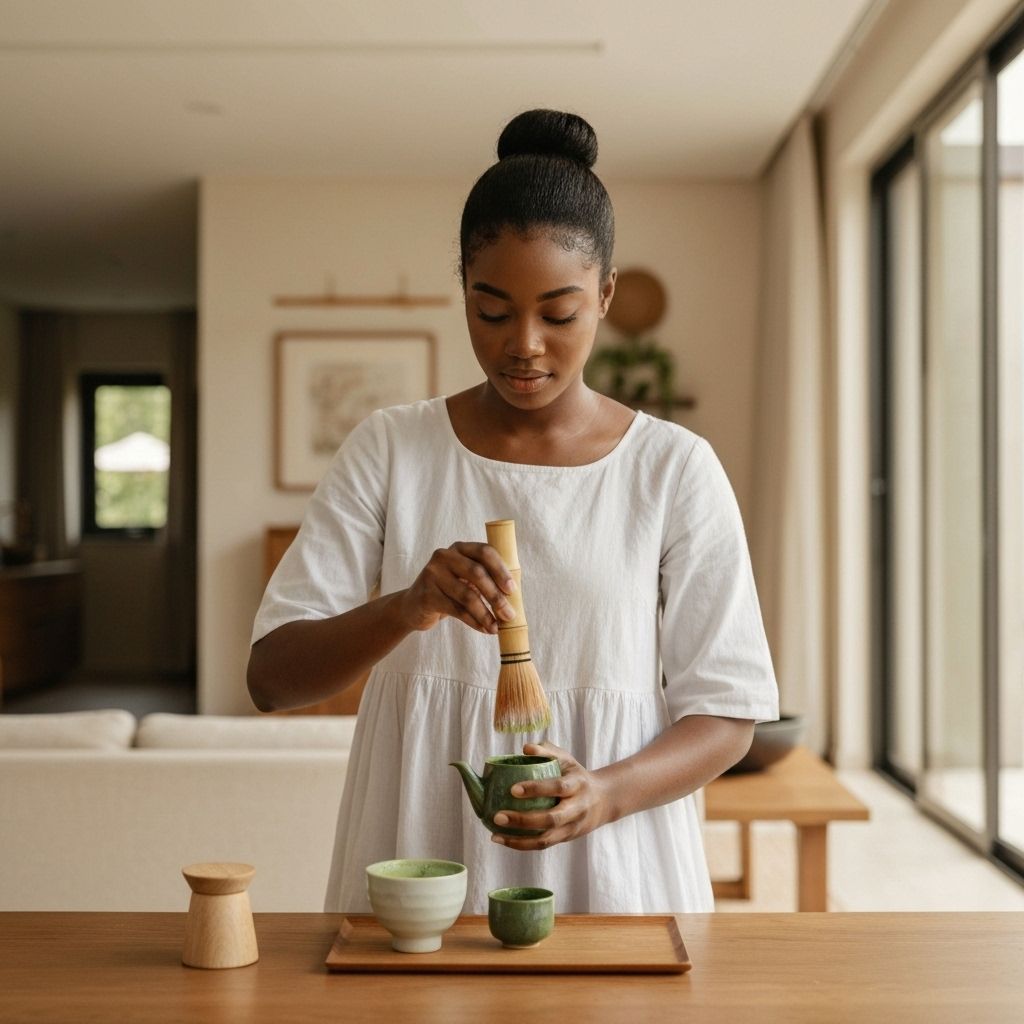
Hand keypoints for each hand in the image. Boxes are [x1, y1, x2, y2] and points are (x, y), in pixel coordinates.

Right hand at [397, 542, 517, 634]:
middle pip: (476, 573)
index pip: (484, 552)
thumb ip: (486, 579)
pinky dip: (474, 621)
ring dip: (486, 614)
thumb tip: (516, 596)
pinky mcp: (427, 595)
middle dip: (496, 596)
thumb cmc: (449, 591)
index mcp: (459, 548)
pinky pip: (456, 610)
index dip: (500, 570)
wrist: (414, 606)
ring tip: (497, 627)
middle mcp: (444, 556)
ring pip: (467, 595)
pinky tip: (484, 629)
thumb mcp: (465, 578)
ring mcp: (432, 574)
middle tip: (509, 614)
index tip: (512, 590)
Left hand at [490, 742, 615, 851]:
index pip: (558, 787)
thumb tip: (526, 748)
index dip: (536, 789)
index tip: (513, 789)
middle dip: (523, 820)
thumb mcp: (567, 760)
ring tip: (495, 834)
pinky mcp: (565, 838)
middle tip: (498, 816)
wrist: (603, 801)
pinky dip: (521, 844)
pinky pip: (542, 845)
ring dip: (518, 838)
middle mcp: (577, 808)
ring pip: (546, 838)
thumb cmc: (576, 776)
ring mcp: (572, 827)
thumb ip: (547, 752)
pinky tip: (502, 839)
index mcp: (577, 785)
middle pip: (551, 818)